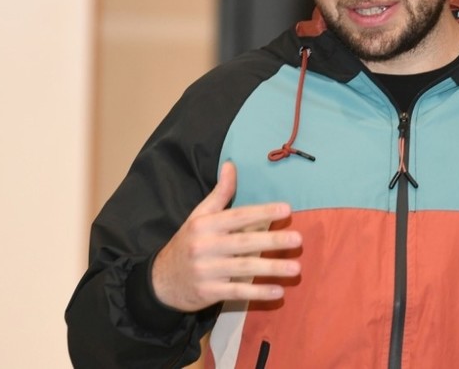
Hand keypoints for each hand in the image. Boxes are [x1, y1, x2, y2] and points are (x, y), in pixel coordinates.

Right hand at [152, 161, 302, 311]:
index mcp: (204, 225)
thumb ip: (219, 193)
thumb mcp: (199, 215)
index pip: (238, 216)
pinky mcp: (208, 292)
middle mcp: (204, 246)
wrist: (160, 280)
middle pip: (244, 242)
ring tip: (296, 269)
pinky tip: (278, 292)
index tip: (287, 210)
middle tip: (298, 240)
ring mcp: (206, 270)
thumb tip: (231, 164)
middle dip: (272, 241)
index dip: (262, 212)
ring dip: (271, 269)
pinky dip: (258, 293)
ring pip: (243, 268)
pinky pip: (237, 291)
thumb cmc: (188, 242)